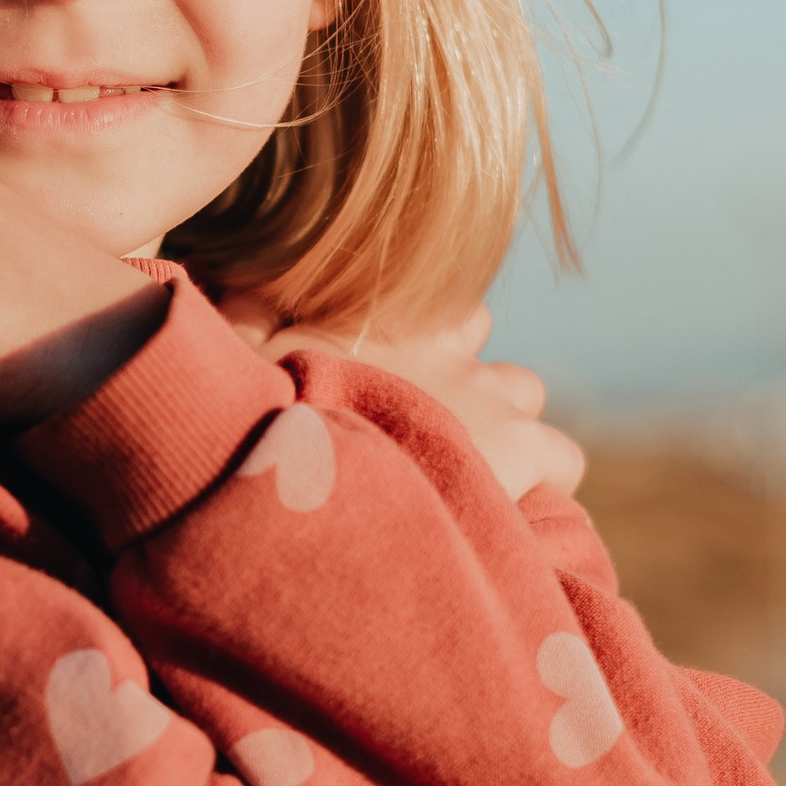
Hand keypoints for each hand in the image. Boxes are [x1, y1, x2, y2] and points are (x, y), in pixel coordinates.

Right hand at [222, 296, 584, 505]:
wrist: (300, 460)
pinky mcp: (515, 449)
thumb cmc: (254, 400)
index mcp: (386, 313)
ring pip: (524, 394)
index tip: (384, 376)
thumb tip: (223, 271)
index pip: (432, 302)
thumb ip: (243, 305)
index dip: (419, 341)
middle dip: (463, 383)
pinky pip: (562, 459)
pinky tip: (505, 513)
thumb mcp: (235, 338)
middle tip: (418, 432)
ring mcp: (486, 395)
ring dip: (502, 426)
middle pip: (476, 340)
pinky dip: (541, 479)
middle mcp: (444, 345)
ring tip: (459, 474)